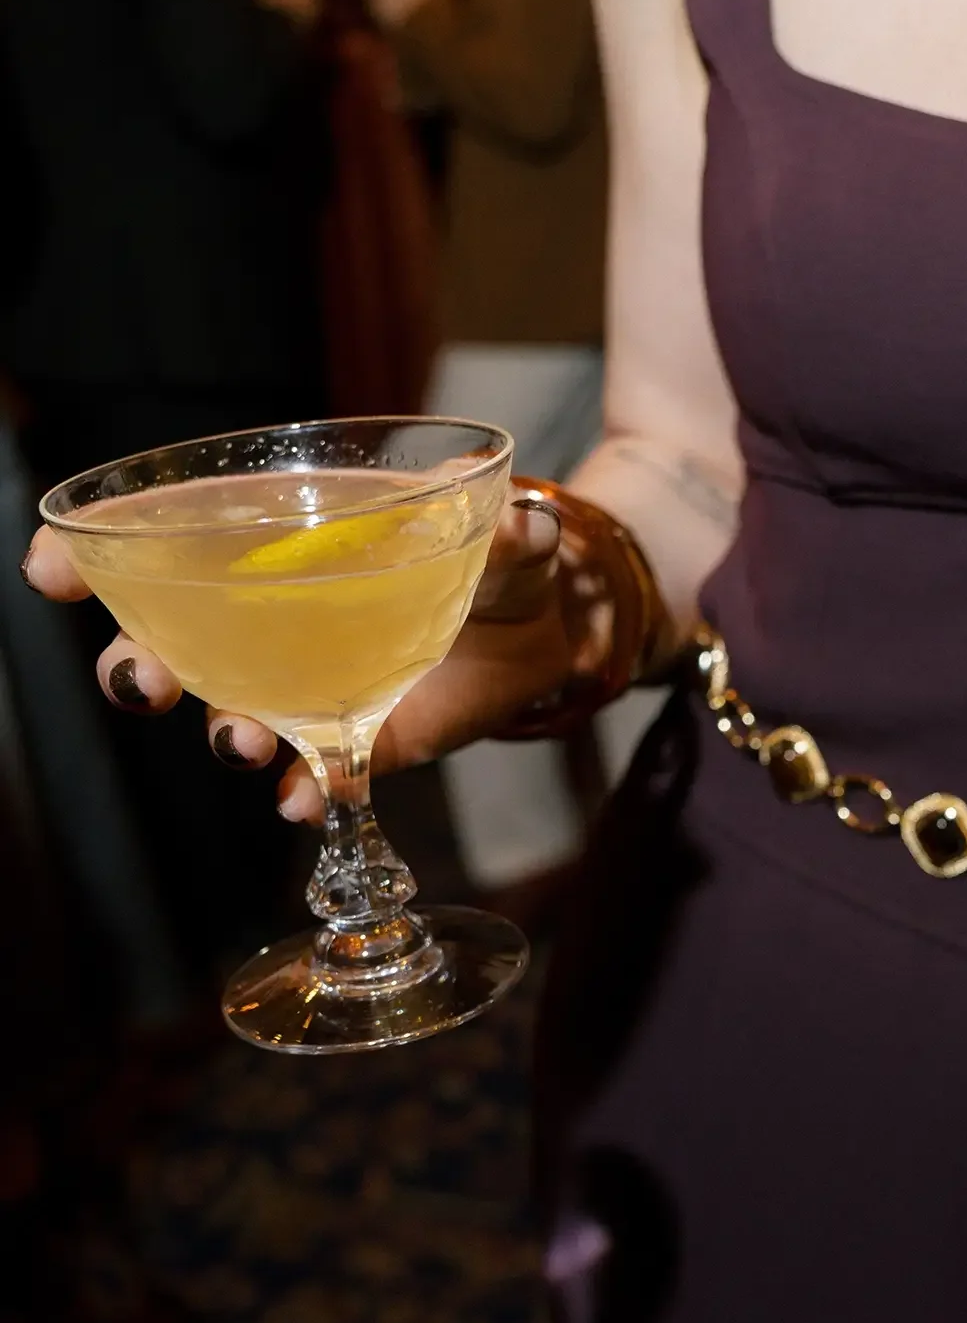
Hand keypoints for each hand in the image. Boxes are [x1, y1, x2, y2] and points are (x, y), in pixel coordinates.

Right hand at [21, 497, 568, 821]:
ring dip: (221, 727)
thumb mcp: (511, 530)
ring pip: (229, 710)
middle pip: (168, 641)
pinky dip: (303, 790)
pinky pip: (313, 773)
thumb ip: (515, 528)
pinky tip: (301, 800)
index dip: (98, 554)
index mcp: (287, 536)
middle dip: (135, 663)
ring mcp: (313, 680)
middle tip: (144, 680)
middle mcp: (277, 613)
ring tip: (240, 739)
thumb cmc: (504, 552)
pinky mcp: (360, 737)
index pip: (171, 537)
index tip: (54, 566)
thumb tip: (529, 522)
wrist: (556, 624)